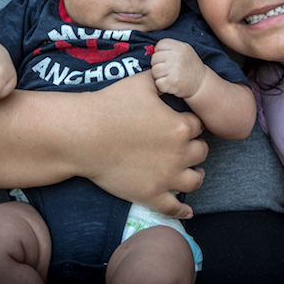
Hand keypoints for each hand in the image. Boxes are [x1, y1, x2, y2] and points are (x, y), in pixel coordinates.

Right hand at [79, 71, 207, 217]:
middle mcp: (179, 154)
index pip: (198, 125)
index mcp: (180, 126)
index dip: (190, 123)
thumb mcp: (141, 82)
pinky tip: (187, 211)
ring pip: (195, 180)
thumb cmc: (110, 105)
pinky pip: (174, 208)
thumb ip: (161, 78)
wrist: (83, 135)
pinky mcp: (151, 195)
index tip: (183, 122)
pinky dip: (183, 211)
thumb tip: (170, 71)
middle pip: (201, 151)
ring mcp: (166, 177)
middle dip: (194, 146)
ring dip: (195, 174)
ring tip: (192, 172)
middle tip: (184, 144)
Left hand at [150, 38, 206, 98]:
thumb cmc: (190, 66)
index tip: (166, 59)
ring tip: (169, 76)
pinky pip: (158, 83)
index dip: (160, 53)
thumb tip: (152, 50)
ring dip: (159, 76)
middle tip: (167, 69)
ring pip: (154, 71)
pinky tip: (170, 83)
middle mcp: (176, 56)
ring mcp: (174, 70)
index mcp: (179, 47)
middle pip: (154, 58)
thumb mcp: (185, 50)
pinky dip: (162, 85)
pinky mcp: (172, 82)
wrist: (201, 82)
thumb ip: (171, 48)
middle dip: (158, 64)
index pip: (159, 45)